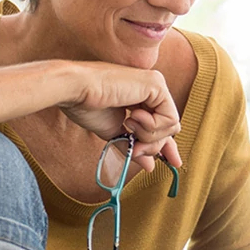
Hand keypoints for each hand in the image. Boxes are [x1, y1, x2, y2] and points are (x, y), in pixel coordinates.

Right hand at [59, 62, 182, 170]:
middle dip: (153, 145)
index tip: (173, 162)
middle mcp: (151, 88)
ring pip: (171, 125)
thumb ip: (134, 145)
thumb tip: (150, 165)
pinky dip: (152, 126)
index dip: (168, 144)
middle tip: (135, 149)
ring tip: (128, 125)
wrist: (76, 90)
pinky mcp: (157, 84)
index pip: (163, 123)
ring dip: (149, 135)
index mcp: (141, 97)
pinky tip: (132, 117)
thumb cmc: (87, 106)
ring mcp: (155, 84)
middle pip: (169, 128)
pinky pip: (170, 118)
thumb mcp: (115, 133)